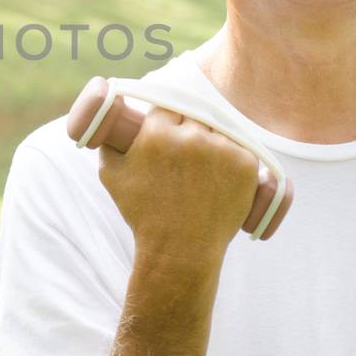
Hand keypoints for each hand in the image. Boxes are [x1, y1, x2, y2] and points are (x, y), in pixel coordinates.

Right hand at [97, 106, 261, 261]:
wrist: (180, 250)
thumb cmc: (143, 213)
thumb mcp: (111, 174)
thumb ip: (109, 137)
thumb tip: (114, 107)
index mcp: (156, 134)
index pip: (166, 106)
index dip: (167, 121)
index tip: (167, 135)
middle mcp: (190, 137)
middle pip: (193, 113)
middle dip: (188, 129)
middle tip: (186, 154)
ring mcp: (221, 149)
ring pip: (218, 128)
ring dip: (211, 141)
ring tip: (202, 169)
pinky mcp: (246, 163)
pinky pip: (240, 146)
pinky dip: (232, 158)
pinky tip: (219, 177)